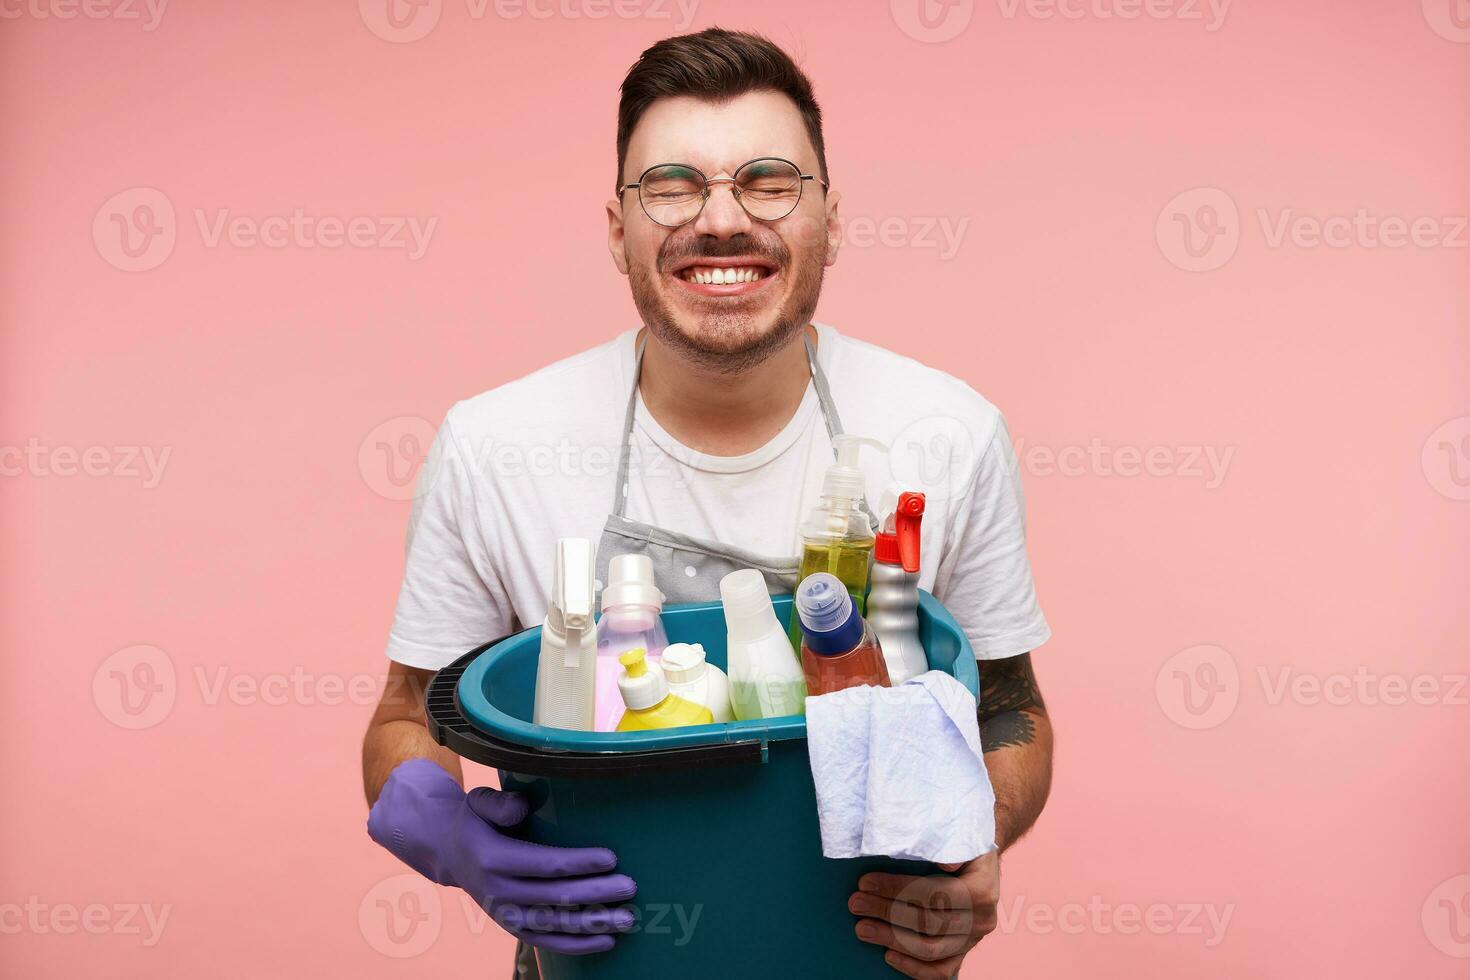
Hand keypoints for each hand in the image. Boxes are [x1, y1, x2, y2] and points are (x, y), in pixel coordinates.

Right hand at [368, 758, 636, 953]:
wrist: (450, 853)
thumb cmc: (475, 821)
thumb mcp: (478, 802)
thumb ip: (499, 803)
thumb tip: (521, 806)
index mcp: (493, 859)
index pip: (543, 864)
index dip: (578, 863)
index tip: (611, 858)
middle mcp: (499, 892)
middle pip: (555, 897)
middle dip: (596, 894)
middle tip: (630, 887)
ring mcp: (506, 914)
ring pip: (555, 925)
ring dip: (593, 924)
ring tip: (627, 918)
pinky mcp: (513, 928)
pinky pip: (548, 941)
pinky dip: (577, 945)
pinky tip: (607, 941)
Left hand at [848, 850, 999, 978]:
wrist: (982, 863)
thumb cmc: (966, 844)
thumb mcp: (964, 837)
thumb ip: (953, 847)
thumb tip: (945, 863)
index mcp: (981, 890)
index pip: (933, 894)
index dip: (897, 889)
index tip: (865, 883)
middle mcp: (981, 919)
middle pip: (928, 923)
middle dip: (886, 912)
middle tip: (855, 903)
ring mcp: (973, 940)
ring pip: (930, 949)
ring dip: (892, 939)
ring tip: (862, 928)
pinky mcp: (963, 952)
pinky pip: (941, 971)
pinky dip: (914, 968)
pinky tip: (888, 956)